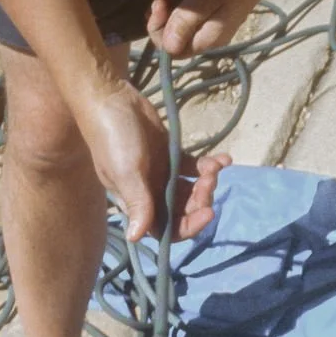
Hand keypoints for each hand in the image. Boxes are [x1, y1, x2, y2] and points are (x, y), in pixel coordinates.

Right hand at [70, 72, 229, 243]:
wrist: (111, 98)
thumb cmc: (113, 138)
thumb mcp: (126, 171)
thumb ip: (137, 201)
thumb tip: (135, 238)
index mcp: (137, 202)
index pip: (167, 228)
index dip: (189, 225)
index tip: (208, 212)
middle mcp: (150, 192)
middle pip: (183, 210)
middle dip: (200, 200)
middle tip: (209, 181)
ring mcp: (162, 173)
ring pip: (191, 189)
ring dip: (206, 182)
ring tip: (215, 167)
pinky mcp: (170, 154)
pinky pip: (194, 167)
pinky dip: (209, 165)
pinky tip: (224, 159)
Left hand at [147, 0, 281, 58]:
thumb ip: (187, 22)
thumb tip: (168, 49)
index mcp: (210, 38)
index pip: (174, 51)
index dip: (160, 31)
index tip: (158, 5)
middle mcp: (211, 36)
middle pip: (175, 39)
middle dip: (162, 18)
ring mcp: (214, 22)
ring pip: (180, 26)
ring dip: (168, 8)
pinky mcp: (215, 9)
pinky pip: (189, 14)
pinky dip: (178, 2)